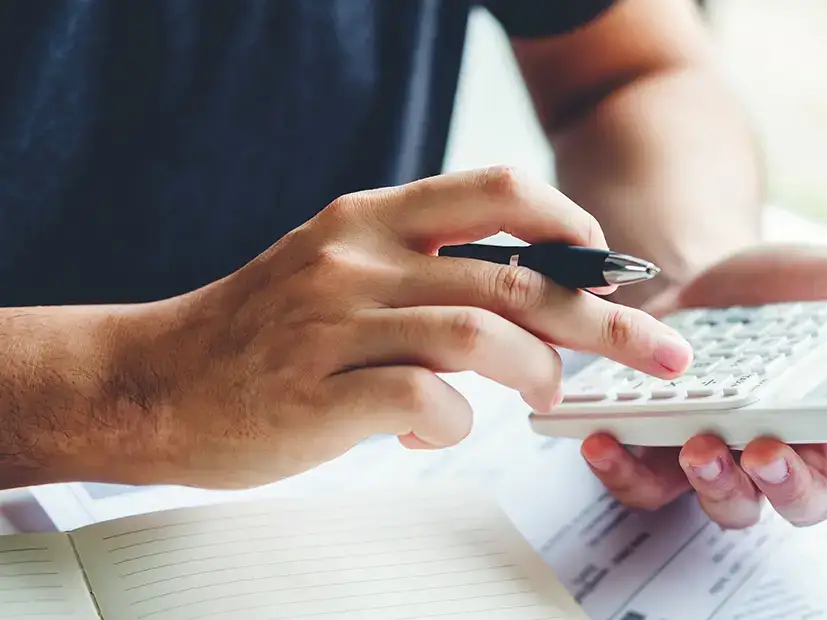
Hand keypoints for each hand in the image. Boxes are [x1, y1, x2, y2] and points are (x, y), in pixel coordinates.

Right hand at [107, 167, 693, 488]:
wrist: (151, 383)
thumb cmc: (259, 334)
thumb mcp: (338, 271)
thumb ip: (424, 273)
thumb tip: (531, 306)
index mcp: (371, 220)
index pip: (497, 190)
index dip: (569, 224)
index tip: (606, 264)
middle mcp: (359, 260)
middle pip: (519, 276)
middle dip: (606, 318)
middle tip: (656, 351)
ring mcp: (338, 325)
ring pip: (484, 333)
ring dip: (539, 371)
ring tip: (546, 394)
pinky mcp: (320, 393)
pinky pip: (425, 403)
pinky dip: (457, 424)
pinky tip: (444, 429)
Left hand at [580, 244, 826, 527]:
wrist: (689, 274)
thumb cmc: (775, 289)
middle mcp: (791, 451)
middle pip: (809, 500)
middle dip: (792, 484)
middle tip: (771, 448)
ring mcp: (725, 459)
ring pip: (736, 507)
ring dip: (719, 485)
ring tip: (702, 444)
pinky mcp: (661, 458)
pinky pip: (648, 490)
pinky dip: (626, 472)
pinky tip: (610, 441)